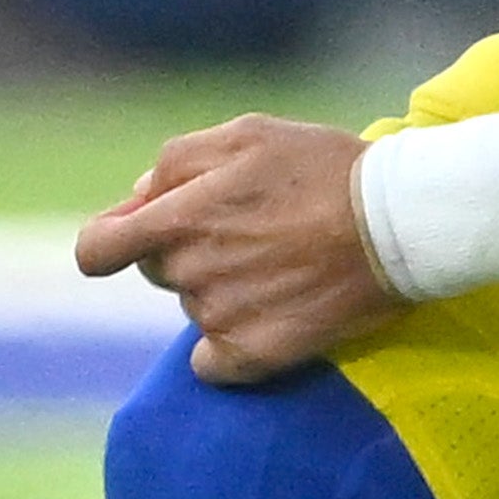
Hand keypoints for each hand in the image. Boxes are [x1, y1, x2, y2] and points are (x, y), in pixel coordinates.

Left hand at [73, 116, 394, 384]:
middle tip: (255, 234)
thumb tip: (140, 197)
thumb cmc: (328, 170)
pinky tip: (272, 318)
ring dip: (225, 290)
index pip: (98, 249)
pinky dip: (231, 347)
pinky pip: (213, 363)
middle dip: (190, 251)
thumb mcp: (250, 135)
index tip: (128, 243)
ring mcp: (219, 317)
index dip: (106, 246)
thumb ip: (179, 161)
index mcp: (179, 216)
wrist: (400, 224)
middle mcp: (190, 270)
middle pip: (160, 272)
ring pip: (196, 307)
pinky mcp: (253, 355)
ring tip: (285, 265)